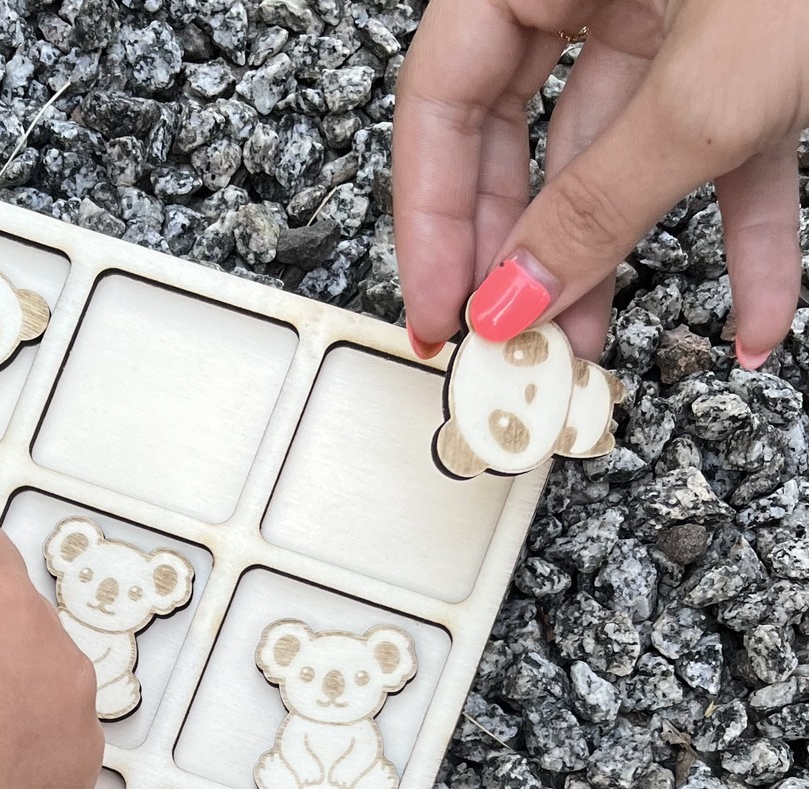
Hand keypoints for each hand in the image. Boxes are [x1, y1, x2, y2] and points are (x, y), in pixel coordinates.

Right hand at [394, 0, 808, 363]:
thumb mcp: (712, 82)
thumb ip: (599, 199)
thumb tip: (516, 293)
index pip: (442, 100)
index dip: (428, 219)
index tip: (442, 315)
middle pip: (522, 137)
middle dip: (522, 256)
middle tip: (512, 346)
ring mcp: (684, 9)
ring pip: (621, 157)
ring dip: (617, 265)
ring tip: (601, 355)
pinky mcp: (760, 46)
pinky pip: (727, 155)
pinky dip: (741, 239)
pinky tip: (748, 317)